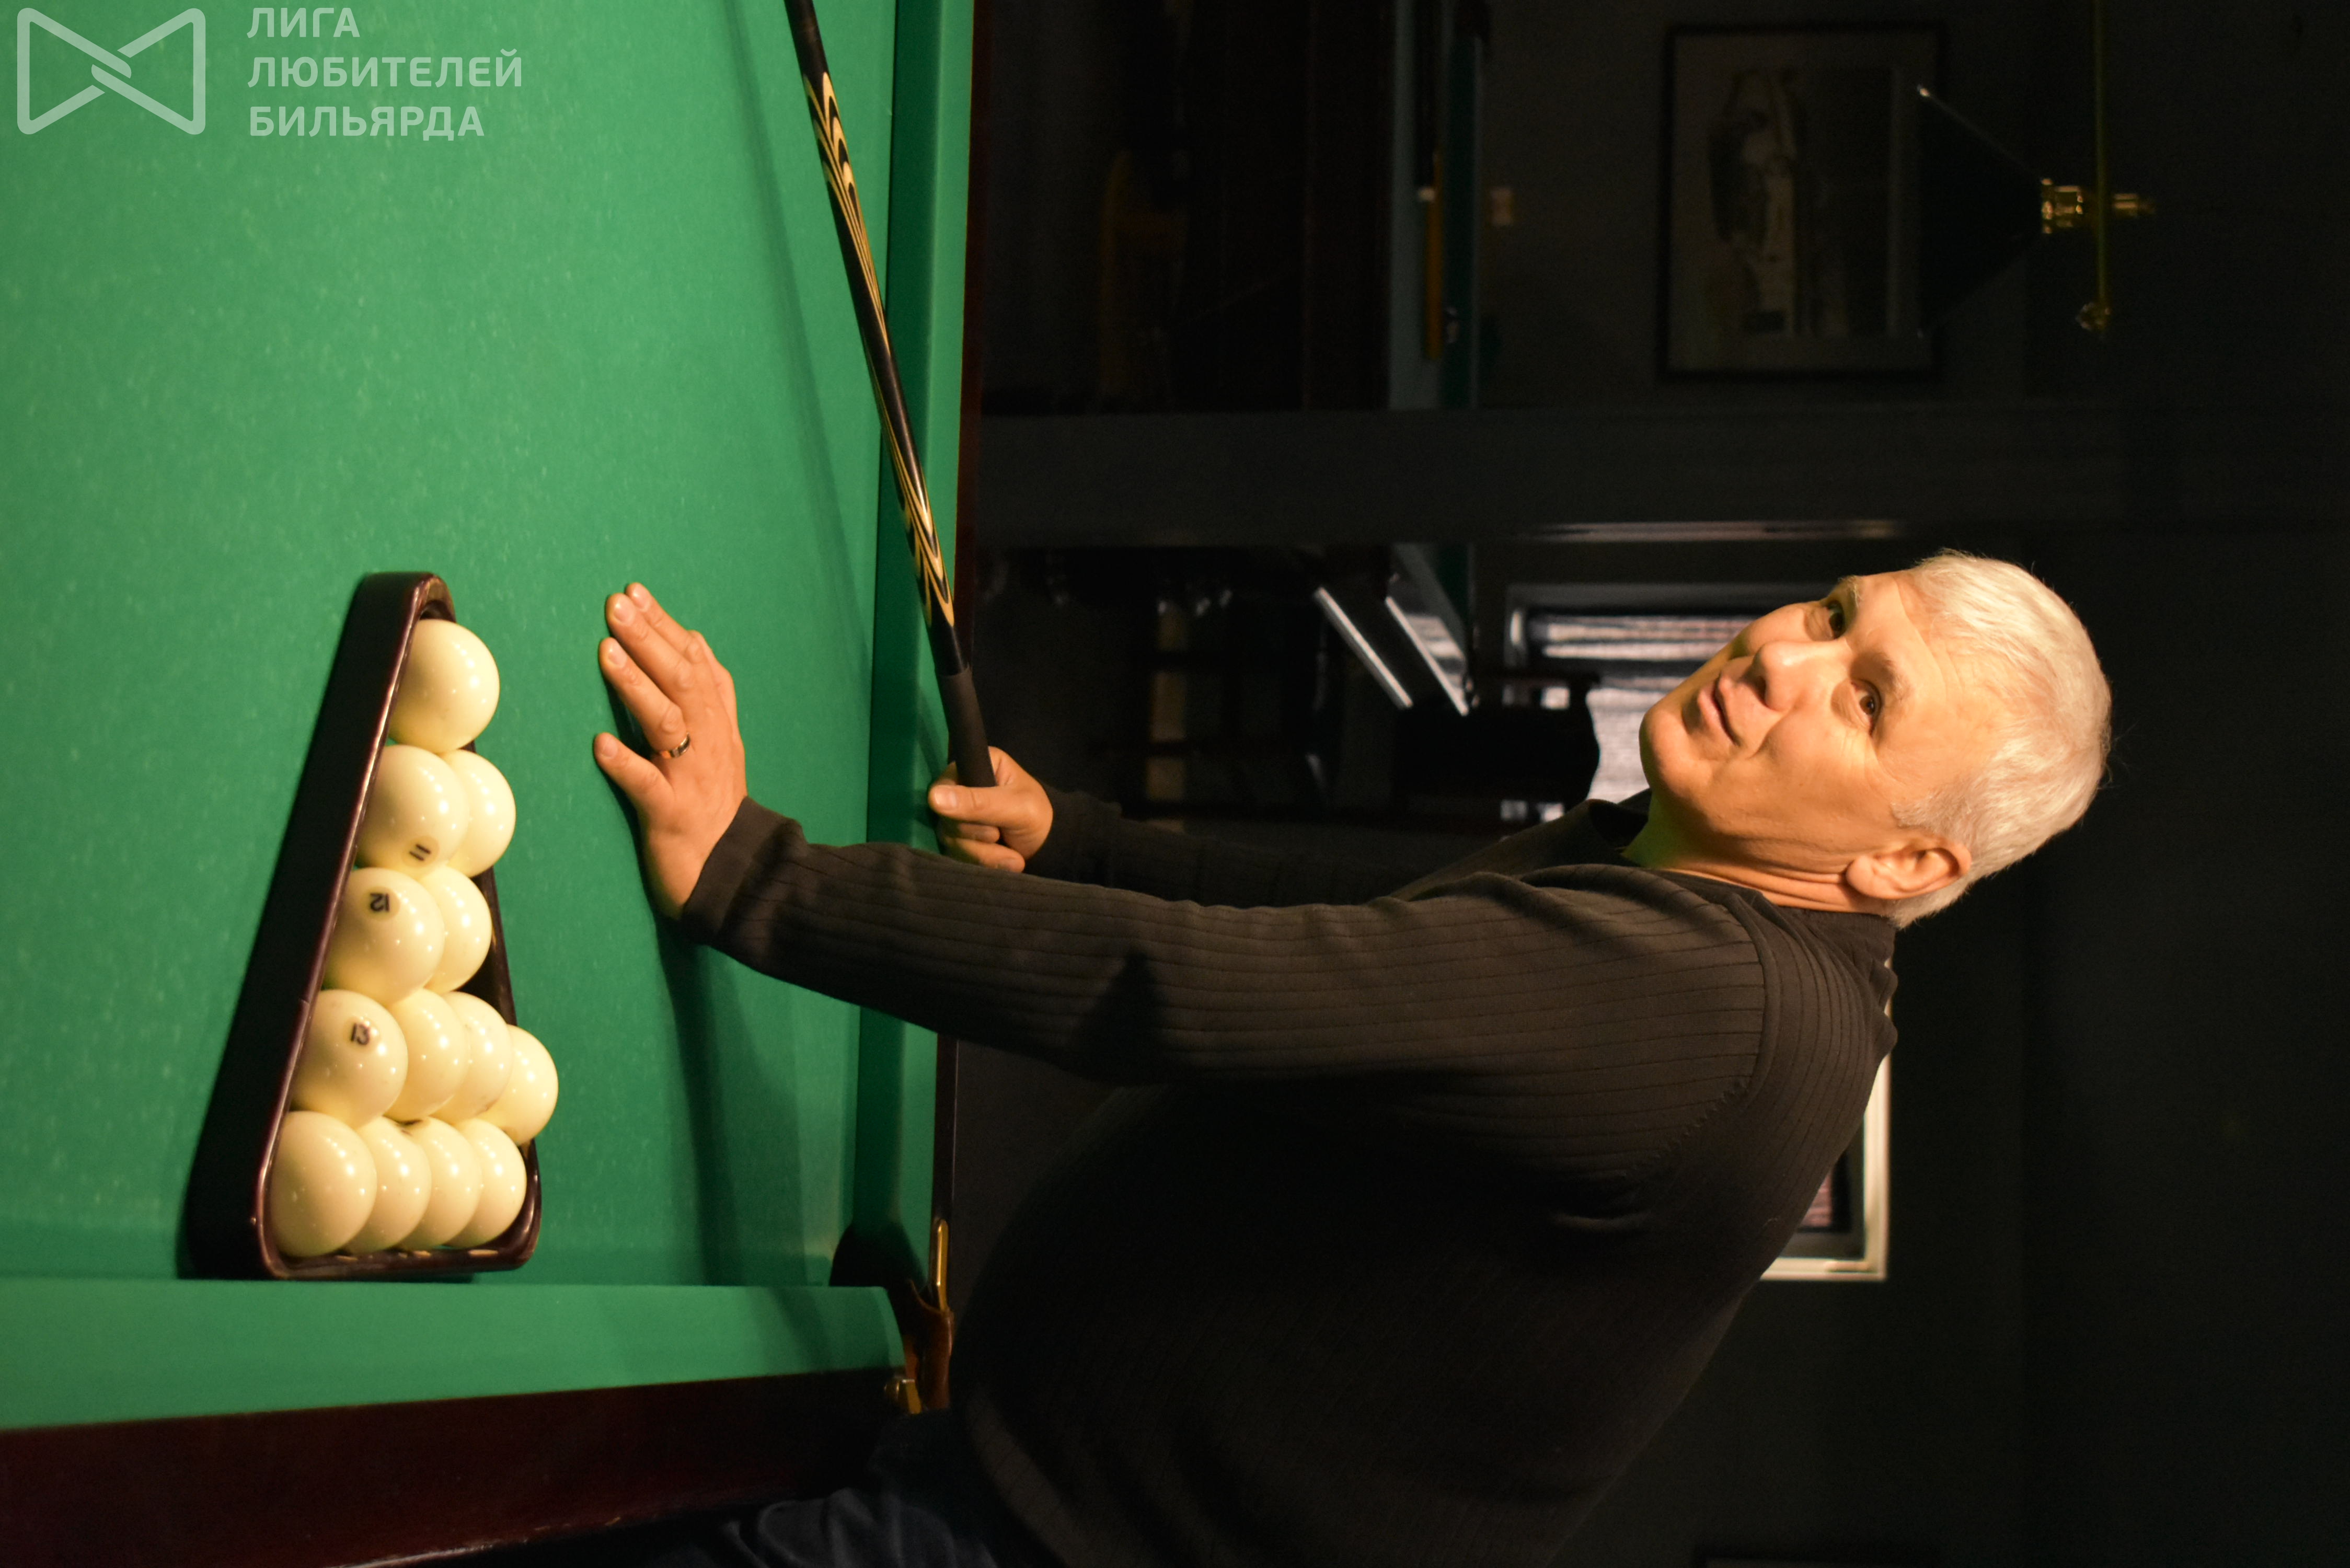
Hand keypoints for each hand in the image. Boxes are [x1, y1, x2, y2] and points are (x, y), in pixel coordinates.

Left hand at [592, 584, 749, 917]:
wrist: (737, 878)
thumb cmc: (715, 809)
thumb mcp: (720, 746)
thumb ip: (708, 697)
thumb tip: (692, 640)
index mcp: (719, 728)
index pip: (698, 665)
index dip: (667, 627)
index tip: (635, 593)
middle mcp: (710, 746)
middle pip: (684, 683)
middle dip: (649, 640)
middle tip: (616, 606)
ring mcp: (692, 781)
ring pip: (670, 725)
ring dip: (637, 687)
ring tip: (607, 653)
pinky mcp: (672, 818)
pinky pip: (650, 789)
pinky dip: (627, 765)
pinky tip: (601, 745)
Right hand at [928, 748, 1052, 872]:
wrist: (1050, 847)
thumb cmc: (1038, 816)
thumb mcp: (1014, 806)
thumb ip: (978, 802)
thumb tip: (933, 797)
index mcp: (977, 764)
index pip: (943, 785)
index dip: (955, 806)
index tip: (984, 819)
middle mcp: (963, 787)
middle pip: (945, 816)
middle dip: (975, 833)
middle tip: (1000, 834)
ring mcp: (959, 816)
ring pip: (950, 839)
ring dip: (982, 853)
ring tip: (1011, 854)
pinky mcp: (960, 839)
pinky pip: (957, 855)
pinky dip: (984, 862)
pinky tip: (1006, 860)